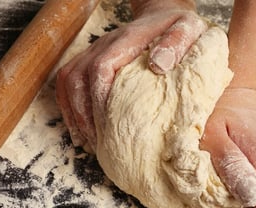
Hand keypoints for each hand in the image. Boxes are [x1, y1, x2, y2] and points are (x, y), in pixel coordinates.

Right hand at [56, 0, 205, 150]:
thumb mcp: (188, 29)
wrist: (164, 15)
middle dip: (83, 113)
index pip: (101, 67)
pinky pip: (68, 82)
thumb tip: (158, 65)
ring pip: (68, 81)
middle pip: (77, 77)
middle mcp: (104, 44)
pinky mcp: (91, 59)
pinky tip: (80, 131)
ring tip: (87, 142)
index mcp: (126, 40)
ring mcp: (94, 51)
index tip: (107, 126)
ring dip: (74, 113)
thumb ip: (175, 43)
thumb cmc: (178, 27)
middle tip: (97, 143)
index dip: (99, 98)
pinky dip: (69, 107)